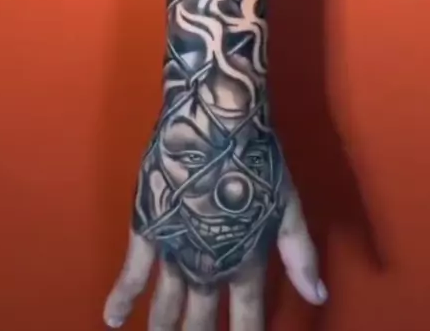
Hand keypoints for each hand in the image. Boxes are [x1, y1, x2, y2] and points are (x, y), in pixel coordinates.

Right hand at [104, 119, 326, 328]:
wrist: (213, 120)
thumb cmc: (255, 157)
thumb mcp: (286, 204)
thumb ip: (300, 253)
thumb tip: (319, 296)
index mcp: (245, 261)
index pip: (248, 318)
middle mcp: (208, 265)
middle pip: (201, 322)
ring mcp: (175, 249)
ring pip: (167, 307)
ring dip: (163, 330)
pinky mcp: (147, 228)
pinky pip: (132, 273)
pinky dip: (121, 298)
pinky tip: (111, 319)